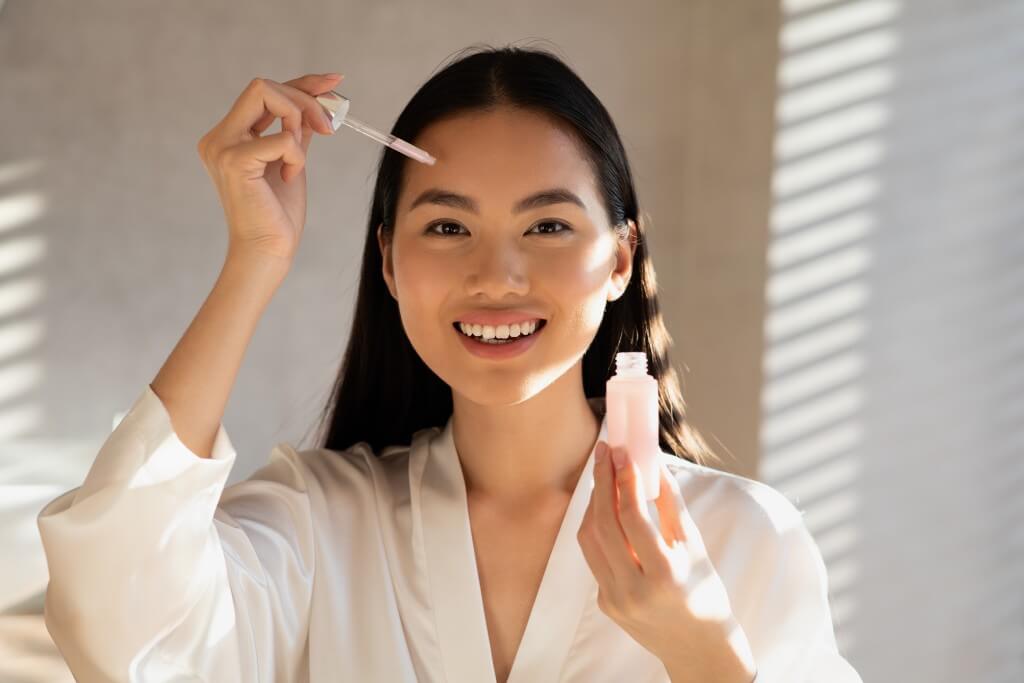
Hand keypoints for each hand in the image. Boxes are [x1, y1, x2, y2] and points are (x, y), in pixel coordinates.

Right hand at [196, 73, 341, 264]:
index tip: (334, 83)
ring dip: (299, 124)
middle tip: (328, 128)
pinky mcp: (234, 161)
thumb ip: (297, 128)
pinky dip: (296, 156)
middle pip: (263, 86)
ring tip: (298, 162)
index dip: (301, 83)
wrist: (268, 251)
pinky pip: (283, 138)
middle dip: (304, 100)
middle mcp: (217, 137)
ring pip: (269, 96)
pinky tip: (289, 178)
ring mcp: (221, 147)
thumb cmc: (278, 214)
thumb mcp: (292, 160)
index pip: (263, 92)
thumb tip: (321, 96)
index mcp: (228, 136)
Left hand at [576, 441, 756, 682]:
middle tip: (604, 452)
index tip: (622, 452)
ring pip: (590, 540)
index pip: (633, 518)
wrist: (699, 648)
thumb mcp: (695, 548)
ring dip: (594, 503)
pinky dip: (599, 529)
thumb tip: (655, 464)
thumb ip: (673, 506)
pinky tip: (608, 510)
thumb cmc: (705, 592)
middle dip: (602, 482)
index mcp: (664, 575)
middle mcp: (634, 590)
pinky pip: (594, 557)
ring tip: (604, 475)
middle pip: (604, 525)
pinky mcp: (605, 604)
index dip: (624, 480)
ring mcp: (615, 600)